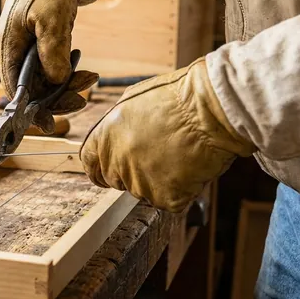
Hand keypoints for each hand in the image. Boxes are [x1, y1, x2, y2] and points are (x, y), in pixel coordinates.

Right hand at [0, 0, 96, 130]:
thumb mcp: (51, 17)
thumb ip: (52, 49)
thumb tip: (57, 81)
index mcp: (7, 50)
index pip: (15, 91)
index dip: (31, 111)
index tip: (51, 124)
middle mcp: (13, 55)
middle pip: (32, 90)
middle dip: (57, 99)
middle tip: (81, 102)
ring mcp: (27, 53)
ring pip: (45, 83)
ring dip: (68, 87)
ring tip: (91, 80)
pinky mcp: (41, 50)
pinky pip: (54, 71)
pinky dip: (70, 75)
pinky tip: (86, 72)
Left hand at [80, 58, 256, 211]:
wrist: (209, 109)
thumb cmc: (176, 97)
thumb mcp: (132, 102)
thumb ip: (116, 126)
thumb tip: (113, 136)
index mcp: (104, 139)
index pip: (90, 164)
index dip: (101, 168)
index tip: (109, 171)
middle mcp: (116, 162)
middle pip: (117, 180)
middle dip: (132, 173)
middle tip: (157, 157)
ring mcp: (139, 183)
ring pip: (144, 192)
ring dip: (158, 181)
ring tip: (178, 156)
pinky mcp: (164, 197)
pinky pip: (169, 200)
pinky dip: (180, 190)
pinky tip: (189, 168)